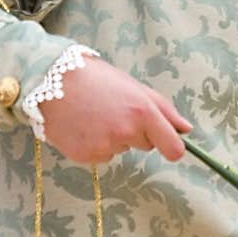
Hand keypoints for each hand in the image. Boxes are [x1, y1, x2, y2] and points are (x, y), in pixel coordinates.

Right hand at [39, 55, 192, 166]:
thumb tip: (186, 130)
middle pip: (146, 146)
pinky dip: (94, 145)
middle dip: (136, 132)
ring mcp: (105, 147)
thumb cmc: (96, 79)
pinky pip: (100, 156)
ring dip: (112, 138)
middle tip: (114, 110)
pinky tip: (82, 126)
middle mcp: (126, 132)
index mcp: (143, 112)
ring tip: (94, 115)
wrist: (51, 81)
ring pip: (120, 150)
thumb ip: (164, 109)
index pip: (173, 148)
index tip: (168, 144)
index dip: (172, 147)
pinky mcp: (85, 157)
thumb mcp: (134, 86)